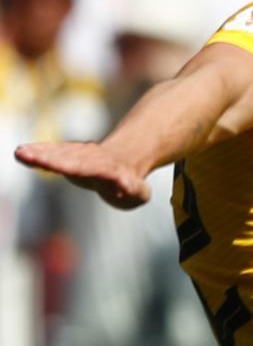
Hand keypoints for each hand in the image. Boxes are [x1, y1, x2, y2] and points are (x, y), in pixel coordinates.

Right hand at [14, 141, 151, 208]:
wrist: (125, 162)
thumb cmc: (132, 187)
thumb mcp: (139, 192)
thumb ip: (132, 190)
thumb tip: (125, 188)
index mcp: (106, 170)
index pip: (88, 169)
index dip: (74, 167)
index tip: (60, 167)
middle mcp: (90, 160)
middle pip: (68, 159)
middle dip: (50, 159)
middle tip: (28, 156)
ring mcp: (78, 156)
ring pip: (57, 154)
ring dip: (39, 154)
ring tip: (20, 153)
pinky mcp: (68, 156)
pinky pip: (51, 154)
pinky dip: (38, 153)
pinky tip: (21, 153)